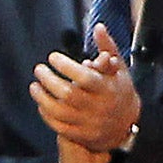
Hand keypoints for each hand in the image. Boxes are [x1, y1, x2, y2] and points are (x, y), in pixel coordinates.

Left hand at [31, 23, 139, 153]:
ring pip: (59, 111)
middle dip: (48, 80)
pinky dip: (46, 114)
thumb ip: (108, 48)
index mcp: (108, 89)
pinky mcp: (81, 135)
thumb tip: (98, 27)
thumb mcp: (120, 68)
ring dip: (42, 98)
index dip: (65, 66)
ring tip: (34, 86)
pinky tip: (41, 103)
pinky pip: (59, 126)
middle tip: (39, 69)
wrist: (128, 126)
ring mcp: (89, 123)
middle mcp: (98, 107)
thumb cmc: (119, 91)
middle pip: (68, 94)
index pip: (84, 77)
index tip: (52, 57)